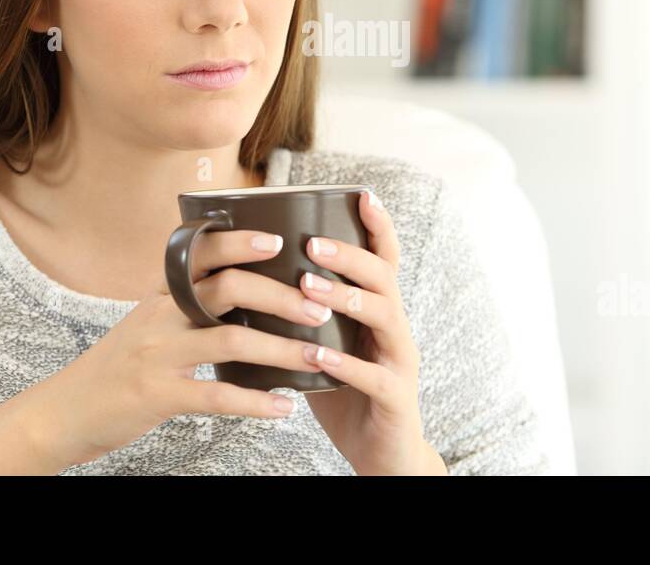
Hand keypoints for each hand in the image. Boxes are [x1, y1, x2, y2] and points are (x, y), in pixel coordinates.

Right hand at [22, 228, 327, 470]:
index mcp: (160, 295)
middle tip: (318, 306)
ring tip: (315, 355)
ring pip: (231, 339)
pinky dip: (256, 401)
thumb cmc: (116, 367)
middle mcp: (159, 316)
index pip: (201, 253)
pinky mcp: (158, 395)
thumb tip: (242, 290)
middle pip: (227, 288)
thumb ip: (185, 305)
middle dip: (280, 295)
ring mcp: (158, 355)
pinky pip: (216, 395)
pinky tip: (283, 406)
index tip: (278, 241)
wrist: (63, 411)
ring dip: (280, 348)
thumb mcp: (146, 324)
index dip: (240, 242)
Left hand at [299, 189, 443, 474]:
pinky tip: (320, 353)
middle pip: (385, 278)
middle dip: (350, 255)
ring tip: (309, 286)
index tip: (362, 194)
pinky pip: (375, 376)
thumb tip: (250, 282)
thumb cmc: (346, 395)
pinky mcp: (395, 398)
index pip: (384, 260)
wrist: (382, 456)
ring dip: (346, 297)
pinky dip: (346, 362)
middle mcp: (395, 329)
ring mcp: (400, 362)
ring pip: (385, 317)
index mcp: (379, 312)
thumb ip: (304, 317)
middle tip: (313, 243)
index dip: (378, 227)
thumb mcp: (326, 345)